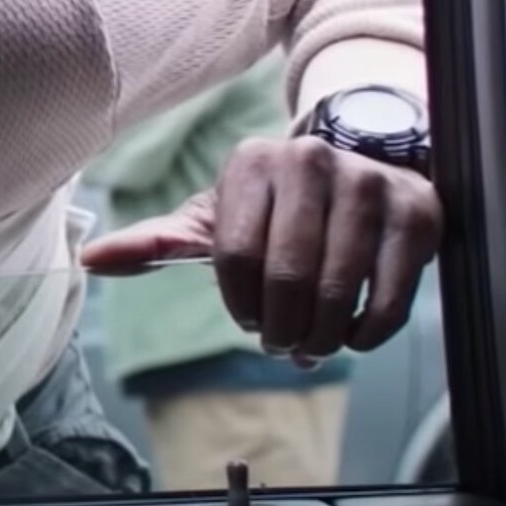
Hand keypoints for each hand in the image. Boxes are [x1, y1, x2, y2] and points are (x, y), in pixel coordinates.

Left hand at [81, 136, 441, 358]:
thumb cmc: (275, 208)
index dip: (239, 304)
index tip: (246, 318)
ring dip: (320, 336)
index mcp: (251, 163)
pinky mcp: (417, 211)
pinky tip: (351, 333)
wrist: (360, 169)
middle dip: (279, 327)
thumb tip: (89, 260)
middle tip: (280, 343)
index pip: (234, 256)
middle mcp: (310, 162)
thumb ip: (156, 243)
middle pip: (288, 276)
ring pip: (338, 288)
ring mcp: (368, 184)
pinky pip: (389, 295)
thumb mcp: (215, 219)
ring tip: (311, 343)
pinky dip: (365, 332)